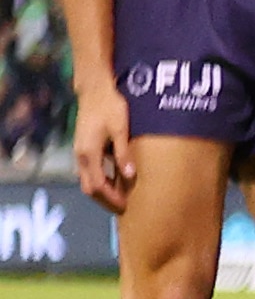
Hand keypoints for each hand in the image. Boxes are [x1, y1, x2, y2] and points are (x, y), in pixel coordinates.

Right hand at [74, 85, 133, 209]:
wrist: (95, 90)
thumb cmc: (110, 107)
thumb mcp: (120, 129)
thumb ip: (123, 153)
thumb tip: (129, 175)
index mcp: (89, 153)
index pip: (97, 185)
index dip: (111, 198)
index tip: (127, 206)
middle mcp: (81, 155)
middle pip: (89, 187)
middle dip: (105, 200)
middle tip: (124, 208)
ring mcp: (80, 152)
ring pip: (87, 180)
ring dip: (102, 191)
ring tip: (121, 198)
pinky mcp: (84, 147)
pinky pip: (90, 171)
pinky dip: (101, 180)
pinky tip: (116, 181)